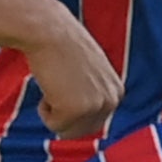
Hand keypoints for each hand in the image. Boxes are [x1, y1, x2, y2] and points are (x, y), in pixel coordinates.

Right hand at [21, 0, 122, 141]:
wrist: (49, 31)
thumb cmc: (62, 45)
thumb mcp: (90, 70)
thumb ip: (93, 91)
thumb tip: (84, 115)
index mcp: (117, 92)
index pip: (94, 122)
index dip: (71, 108)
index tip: (65, 84)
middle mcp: (111, 101)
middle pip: (82, 131)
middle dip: (63, 115)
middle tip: (57, 86)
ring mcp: (95, 106)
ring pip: (67, 131)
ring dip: (54, 112)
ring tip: (55, 84)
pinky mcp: (76, 110)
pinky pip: (53, 125)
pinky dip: (44, 109)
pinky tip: (49, 84)